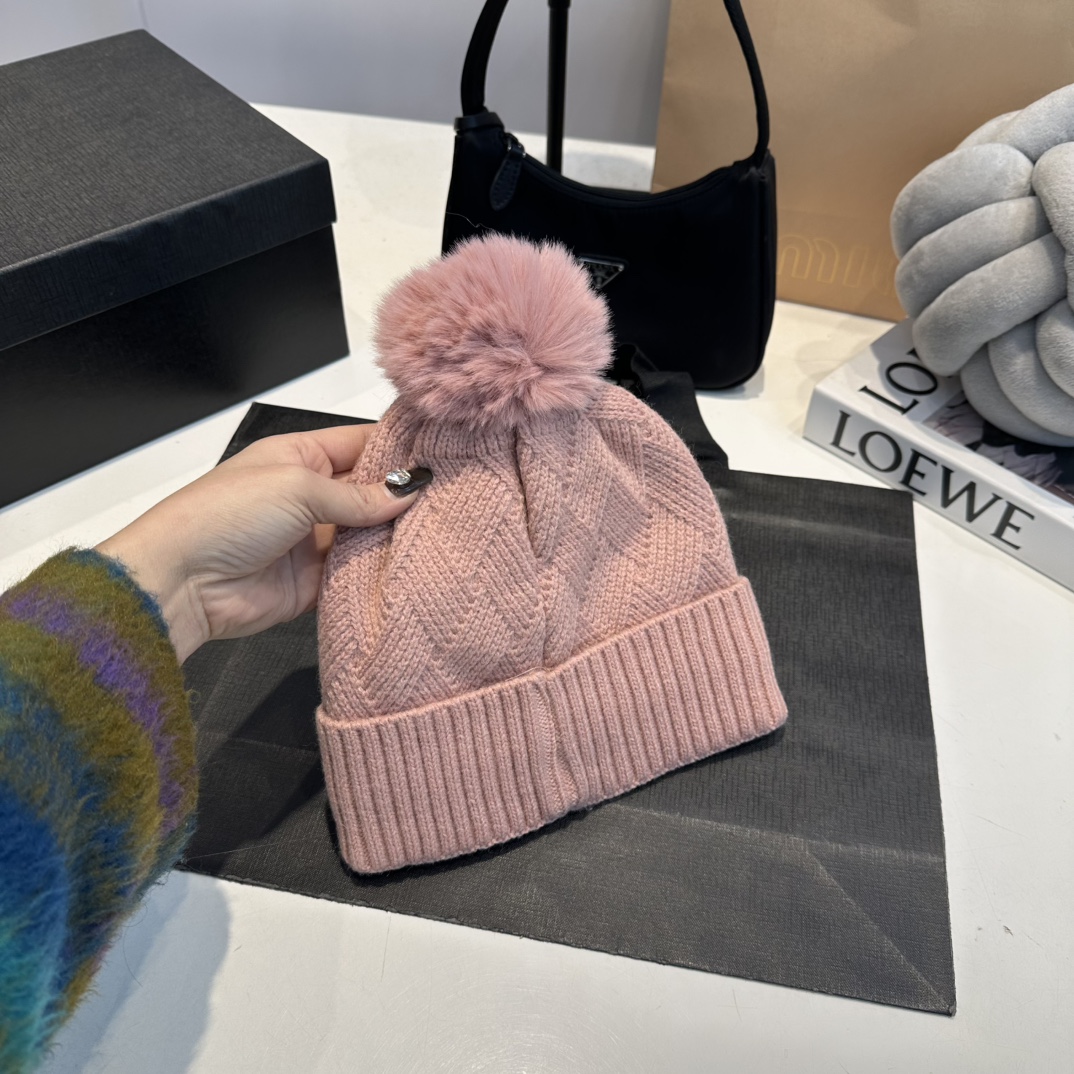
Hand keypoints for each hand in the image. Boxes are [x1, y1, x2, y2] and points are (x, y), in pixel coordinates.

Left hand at [97, 424, 427, 662]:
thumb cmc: (229, 515)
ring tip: (451, 531)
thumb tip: (411, 492)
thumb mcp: (297, 488)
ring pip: (369, 534)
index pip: (361, 444)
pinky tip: (420, 567)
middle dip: (406, 495)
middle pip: (371, 491)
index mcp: (300, 456)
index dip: (401, 448)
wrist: (181, 584)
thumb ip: (357, 495)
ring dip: (398, 535)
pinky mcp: (317, 583)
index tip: (447, 452)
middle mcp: (311, 495)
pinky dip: (381, 572)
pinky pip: (357, 574)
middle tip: (460, 497)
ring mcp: (314, 540)